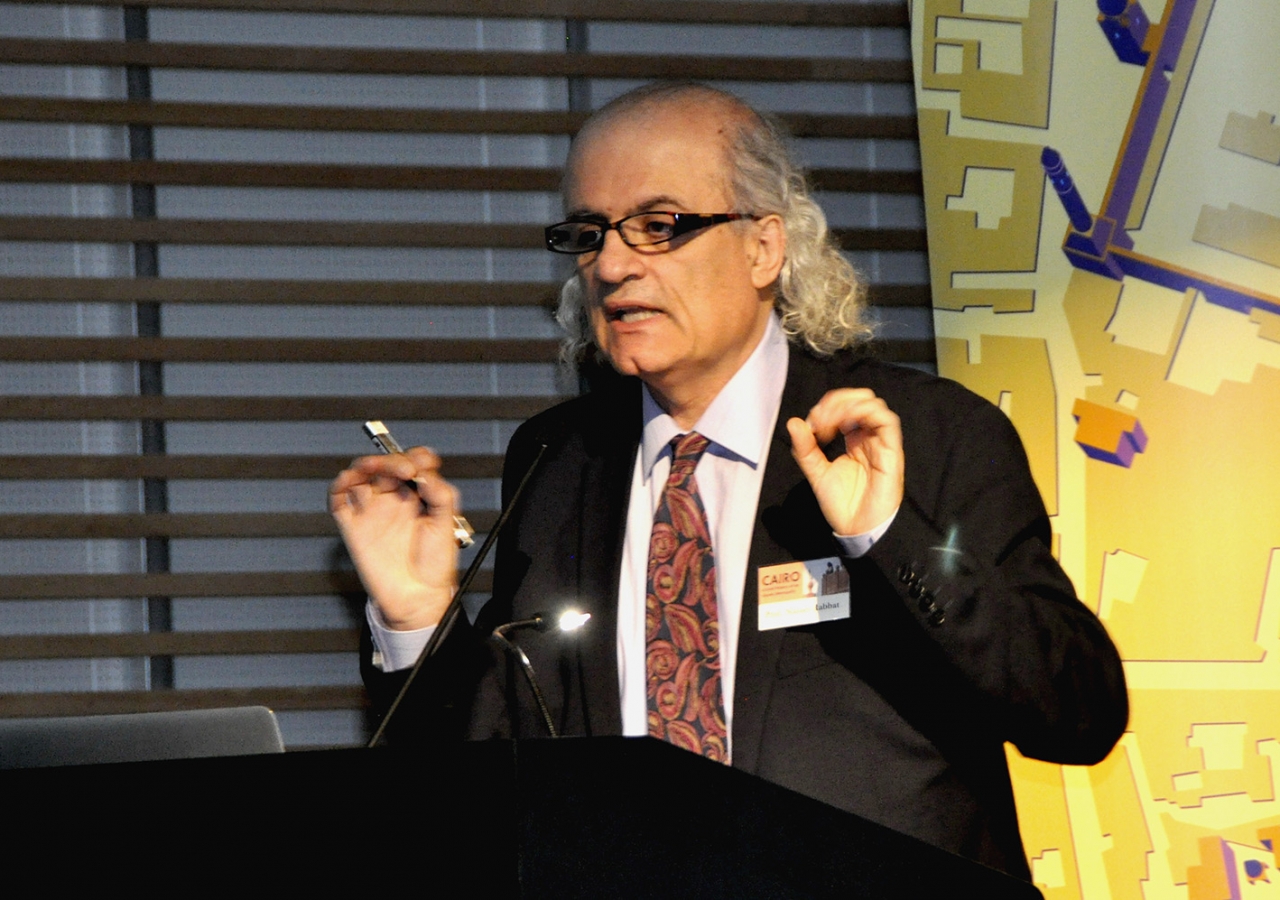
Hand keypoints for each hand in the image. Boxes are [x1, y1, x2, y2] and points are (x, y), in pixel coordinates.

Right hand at [329, 446, 459, 631]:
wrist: (417, 596)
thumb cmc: (434, 566)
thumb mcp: (446, 525)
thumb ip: (440, 495)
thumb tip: (426, 474)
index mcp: (417, 498)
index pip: (412, 464)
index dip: (417, 457)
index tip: (425, 461)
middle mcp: (393, 501)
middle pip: (385, 466)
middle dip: (393, 460)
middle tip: (406, 469)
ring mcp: (373, 511)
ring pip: (360, 476)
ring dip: (366, 465)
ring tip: (376, 467)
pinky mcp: (354, 526)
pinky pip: (339, 499)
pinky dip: (339, 486)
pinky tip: (350, 480)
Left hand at [786, 388, 904, 535]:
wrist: (857, 529)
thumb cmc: (842, 505)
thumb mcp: (816, 473)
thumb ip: (805, 449)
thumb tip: (793, 422)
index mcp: (854, 439)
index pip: (844, 407)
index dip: (825, 409)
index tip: (810, 428)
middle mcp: (868, 437)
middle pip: (859, 399)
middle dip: (836, 402)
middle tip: (820, 421)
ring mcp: (881, 442)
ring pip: (872, 404)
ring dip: (847, 405)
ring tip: (830, 423)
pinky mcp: (891, 450)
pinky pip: (886, 420)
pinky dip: (864, 413)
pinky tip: (845, 423)